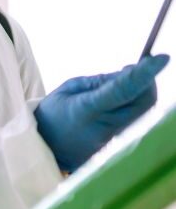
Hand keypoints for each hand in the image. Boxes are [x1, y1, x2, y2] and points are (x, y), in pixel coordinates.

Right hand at [34, 54, 169, 172]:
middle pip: (144, 101)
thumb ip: (100, 82)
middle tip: (133, 69)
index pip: (123, 89)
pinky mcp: (119, 146)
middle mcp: (104, 127)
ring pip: (144, 111)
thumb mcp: (69, 89)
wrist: (46, 150)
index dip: (145, 73)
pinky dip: (134, 106)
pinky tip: (118, 103)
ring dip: (141, 93)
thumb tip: (131, 74)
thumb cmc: (55, 114)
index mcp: (86, 109)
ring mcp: (114, 140)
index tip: (163, 58)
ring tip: (119, 87)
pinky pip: (137, 121)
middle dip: (147, 81)